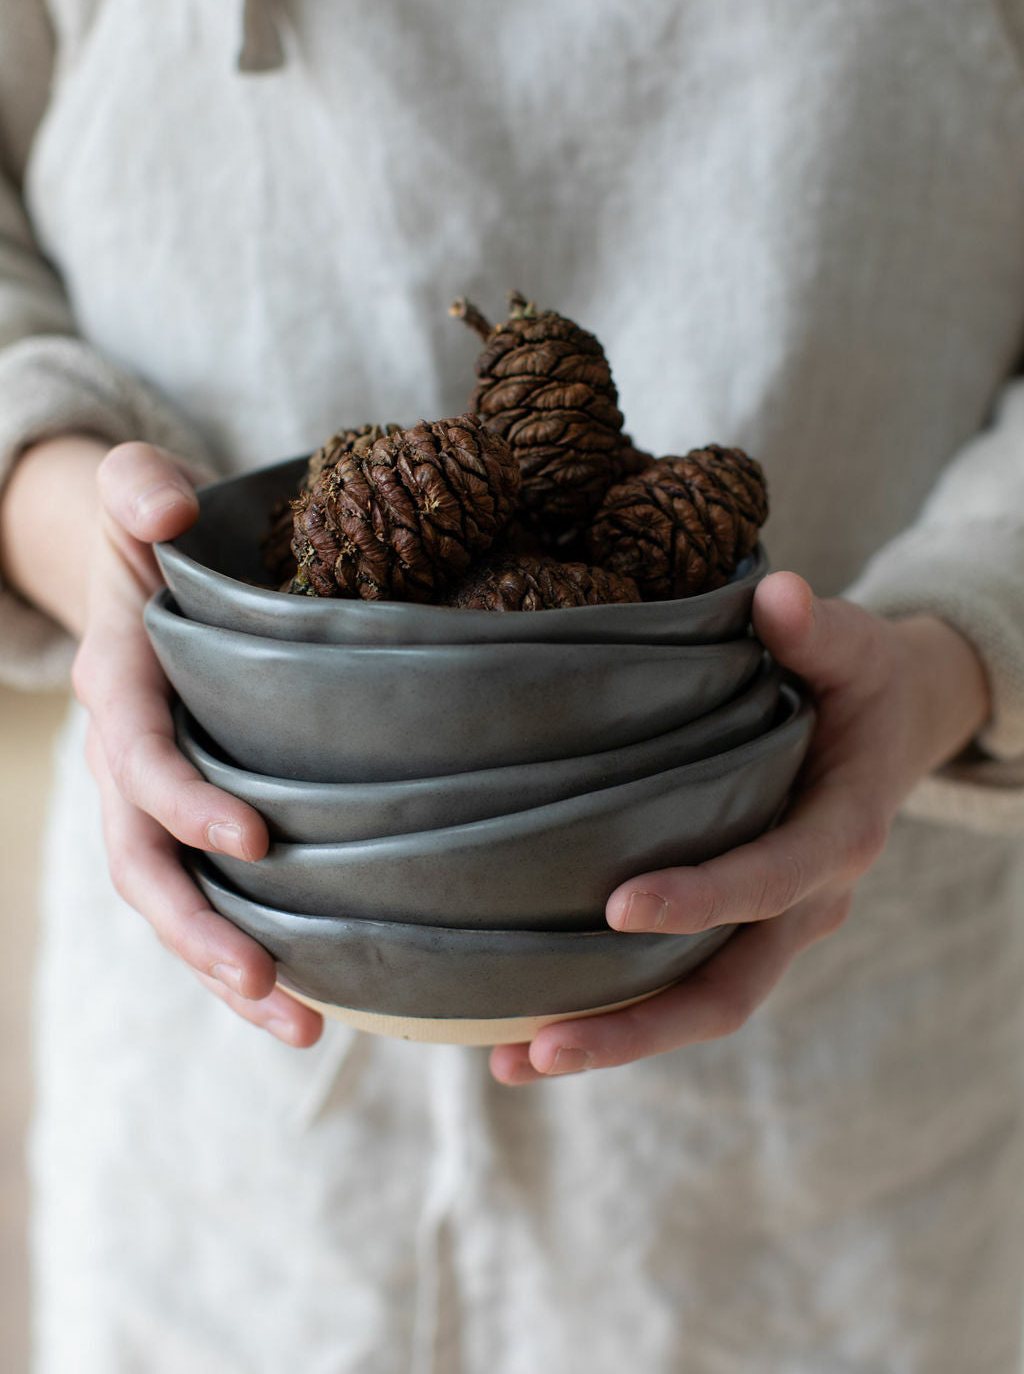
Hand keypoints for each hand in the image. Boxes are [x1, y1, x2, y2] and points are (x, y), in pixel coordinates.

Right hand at [5, 436, 321, 1045]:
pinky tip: (322, 1001)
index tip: (254, 838)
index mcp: (119, 691)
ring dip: (230, 973)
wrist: (146, 574)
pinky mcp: (199, 827)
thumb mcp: (135, 491)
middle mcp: (126, 767)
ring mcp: (158, 807)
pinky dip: (257, 953)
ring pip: (179, 906)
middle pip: (145, 867)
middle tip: (265, 984)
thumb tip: (163, 506)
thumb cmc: (155, 534)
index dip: (184, 801)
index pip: (138, 760)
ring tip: (303, 1029)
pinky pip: (217, 899)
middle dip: (198, 930)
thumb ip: (135, 485)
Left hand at [490, 570, 990, 1082]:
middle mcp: (810, 901)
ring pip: (701, 1005)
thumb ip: (818, 628)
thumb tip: (777, 594)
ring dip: (615, 1038)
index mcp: (840, 833)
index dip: (704, 899)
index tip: (621, 908)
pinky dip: (616, 1009)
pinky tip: (529, 1026)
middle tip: (541, 1048)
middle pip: (730, 990)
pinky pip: (682, 982)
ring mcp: (775, 926)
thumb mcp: (855, 645)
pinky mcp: (739, 929)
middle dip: (639, 1025)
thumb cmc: (861, 681)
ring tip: (513, 1061)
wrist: (891, 727)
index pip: (772, 880)